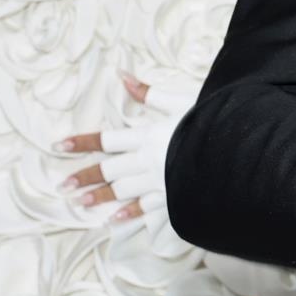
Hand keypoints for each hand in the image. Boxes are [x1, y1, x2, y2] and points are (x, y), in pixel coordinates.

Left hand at [55, 72, 197, 227]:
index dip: (82, 142)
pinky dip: (128, 214)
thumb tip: (121, 75)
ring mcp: (159, 182)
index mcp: (148, 136)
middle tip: (61, 186)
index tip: (58, 146)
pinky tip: (112, 221)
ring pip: (122, 191)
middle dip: (84, 177)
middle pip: (109, 169)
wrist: (237, 150)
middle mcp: (148, 161)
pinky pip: (146, 208)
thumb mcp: (180, 100)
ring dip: (99, 197)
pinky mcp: (173, 198)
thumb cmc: (212, 121)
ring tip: (79, 203)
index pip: (107, 140)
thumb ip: (148, 92)